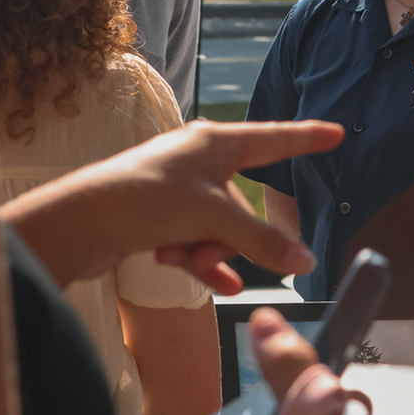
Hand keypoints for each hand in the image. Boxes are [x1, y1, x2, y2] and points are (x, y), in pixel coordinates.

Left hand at [0, 120, 341, 288]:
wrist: (76, 225)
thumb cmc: (142, 200)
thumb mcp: (211, 218)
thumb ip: (261, 241)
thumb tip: (305, 261)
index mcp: (214, 142)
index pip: (274, 138)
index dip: (308, 138)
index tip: (337, 134)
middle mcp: (197, 161)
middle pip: (243, 204)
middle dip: (232, 236)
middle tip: (205, 249)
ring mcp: (178, 190)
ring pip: (220, 229)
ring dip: (207, 251)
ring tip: (180, 258)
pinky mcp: (160, 217)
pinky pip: (198, 241)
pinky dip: (201, 260)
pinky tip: (208, 281)